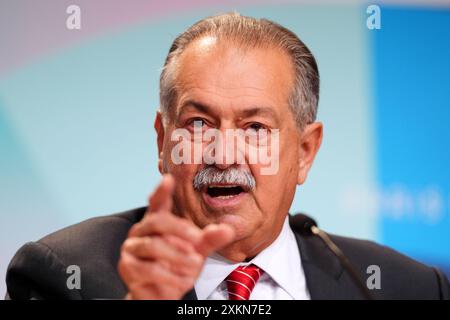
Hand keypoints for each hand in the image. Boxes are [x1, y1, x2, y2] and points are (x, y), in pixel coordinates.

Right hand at [118, 174, 234, 298]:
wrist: (162, 295)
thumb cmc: (178, 267)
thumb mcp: (198, 251)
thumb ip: (210, 239)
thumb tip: (228, 229)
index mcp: (157, 222)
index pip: (157, 202)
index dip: (162, 191)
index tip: (169, 179)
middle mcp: (141, 231)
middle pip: (158, 221)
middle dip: (180, 230)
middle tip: (197, 241)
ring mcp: (132, 248)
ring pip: (153, 245)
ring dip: (177, 256)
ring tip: (193, 264)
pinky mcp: (127, 267)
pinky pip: (148, 268)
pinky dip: (169, 275)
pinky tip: (182, 280)